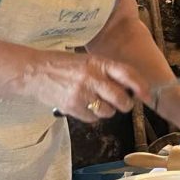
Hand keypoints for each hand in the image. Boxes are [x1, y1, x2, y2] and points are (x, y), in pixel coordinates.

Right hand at [26, 51, 148, 122]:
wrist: (32, 72)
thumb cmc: (63, 65)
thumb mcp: (88, 60)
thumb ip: (108, 71)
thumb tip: (130, 87)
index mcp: (98, 62)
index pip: (127, 74)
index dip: (141, 86)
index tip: (146, 96)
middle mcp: (92, 77)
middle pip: (121, 99)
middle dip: (125, 105)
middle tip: (122, 104)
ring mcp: (81, 93)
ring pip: (108, 111)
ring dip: (107, 111)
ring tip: (97, 102)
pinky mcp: (71, 107)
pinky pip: (92, 118)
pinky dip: (91, 116)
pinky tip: (83, 106)